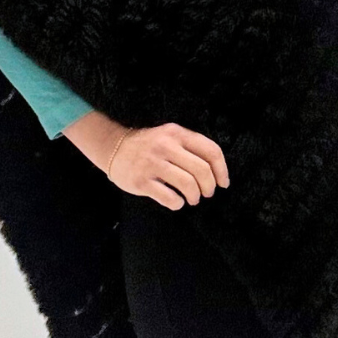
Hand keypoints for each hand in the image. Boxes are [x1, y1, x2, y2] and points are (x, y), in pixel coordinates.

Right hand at [109, 122, 229, 208]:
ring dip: (195, 196)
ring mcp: (152, 164)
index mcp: (177, 134)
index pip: (211, 151)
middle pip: (202, 170)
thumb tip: (216, 171)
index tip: (223, 183)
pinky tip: (176, 201)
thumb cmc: (149, 146)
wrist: (114, 148)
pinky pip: (169, 197)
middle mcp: (165, 146)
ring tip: (193, 199)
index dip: (222, 170)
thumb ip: (191, 147)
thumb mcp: (170, 136)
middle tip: (207, 193)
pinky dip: (178, 203)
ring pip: (188, 184)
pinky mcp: (141, 181)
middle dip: (209, 186)